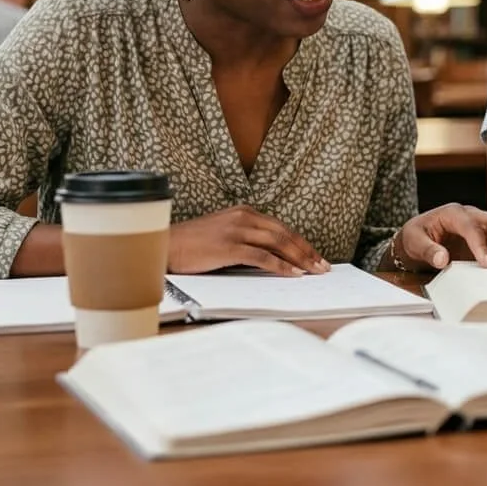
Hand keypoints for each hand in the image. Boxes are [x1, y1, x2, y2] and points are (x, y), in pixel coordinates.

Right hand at [168, 206, 329, 275]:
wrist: (163, 245)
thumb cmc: (191, 245)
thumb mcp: (222, 233)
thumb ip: (245, 238)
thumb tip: (270, 256)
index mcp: (244, 212)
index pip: (281, 227)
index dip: (301, 242)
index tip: (315, 256)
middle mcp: (244, 217)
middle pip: (285, 234)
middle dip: (307, 251)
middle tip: (323, 266)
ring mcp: (237, 230)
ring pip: (278, 243)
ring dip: (300, 258)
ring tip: (314, 271)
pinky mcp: (229, 246)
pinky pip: (262, 257)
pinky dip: (280, 266)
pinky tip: (293, 274)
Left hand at [393, 205, 486, 271]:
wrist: (417, 235)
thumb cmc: (415, 236)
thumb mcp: (414, 242)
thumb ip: (427, 250)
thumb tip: (442, 259)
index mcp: (452, 213)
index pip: (471, 227)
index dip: (481, 245)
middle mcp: (469, 214)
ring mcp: (479, 223)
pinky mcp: (484, 234)